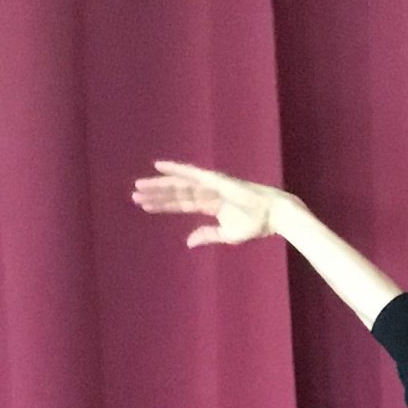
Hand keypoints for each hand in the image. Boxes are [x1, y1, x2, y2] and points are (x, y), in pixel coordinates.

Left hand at [130, 159, 291, 246]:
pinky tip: (158, 166)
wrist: (274, 215)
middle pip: (175, 193)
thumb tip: (188, 242)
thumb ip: (208, 235)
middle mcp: (206, 192)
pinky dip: (175, 169)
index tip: (144, 205)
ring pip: (178, 185)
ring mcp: (210, 185)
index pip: (180, 204)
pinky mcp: (215, 180)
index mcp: (210, 206)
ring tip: (138, 187)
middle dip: (155, 194)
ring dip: (158, 186)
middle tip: (133, 195)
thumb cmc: (257, 225)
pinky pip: (191, 173)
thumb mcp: (228, 235)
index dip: (163, 205)